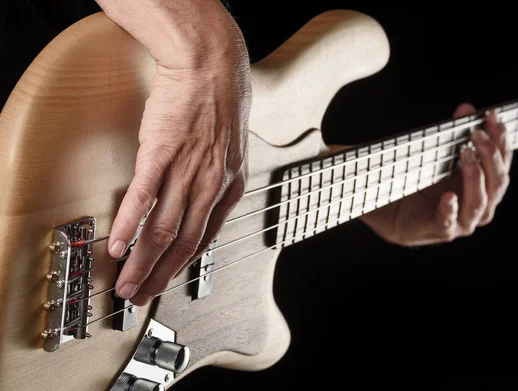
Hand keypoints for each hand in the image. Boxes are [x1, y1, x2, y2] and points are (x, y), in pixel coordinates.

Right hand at [98, 0, 251, 304]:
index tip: (167, 280)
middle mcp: (211, 186)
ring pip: (163, 230)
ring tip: (127, 283)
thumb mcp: (230, 149)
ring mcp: (186, 171)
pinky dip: (128, 227)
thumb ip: (216, 179)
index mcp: (229, 186)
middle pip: (184, 243)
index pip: (205, 237)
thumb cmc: (220, 102)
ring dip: (142, 262)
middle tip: (142, 295)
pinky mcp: (161, 153)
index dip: (184, 264)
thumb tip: (199, 201)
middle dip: (161, 275)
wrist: (210, 65)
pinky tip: (116, 246)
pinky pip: (143, 199)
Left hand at [360, 103, 511, 245]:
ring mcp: (461, 221)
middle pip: (498, 183)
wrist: (393, 210)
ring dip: (475, 177)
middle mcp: (479, 206)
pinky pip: (448, 222)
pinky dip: (450, 210)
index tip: (492, 116)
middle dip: (491, 156)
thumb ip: (455, 134)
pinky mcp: (439, 230)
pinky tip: (448, 197)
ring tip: (464, 154)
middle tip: (477, 134)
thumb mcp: (440, 156)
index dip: (502, 141)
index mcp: (484, 187)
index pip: (502, 164)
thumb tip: (467, 107)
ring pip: (480, 203)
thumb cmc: (422, 183)